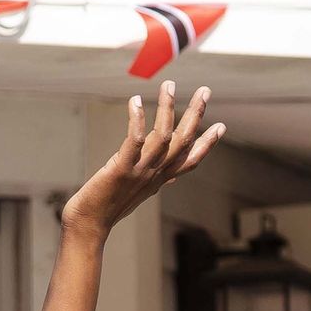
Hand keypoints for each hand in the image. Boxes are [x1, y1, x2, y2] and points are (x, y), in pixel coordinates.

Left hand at [62, 81, 223, 238]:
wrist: (89, 225)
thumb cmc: (108, 207)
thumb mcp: (137, 192)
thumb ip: (153, 180)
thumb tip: (168, 178)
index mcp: (160, 179)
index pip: (190, 160)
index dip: (207, 143)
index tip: (221, 126)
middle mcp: (154, 174)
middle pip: (183, 140)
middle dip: (196, 114)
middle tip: (205, 90)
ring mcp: (140, 171)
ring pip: (163, 135)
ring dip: (168, 108)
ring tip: (169, 85)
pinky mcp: (121, 169)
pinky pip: (134, 141)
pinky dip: (137, 120)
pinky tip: (136, 101)